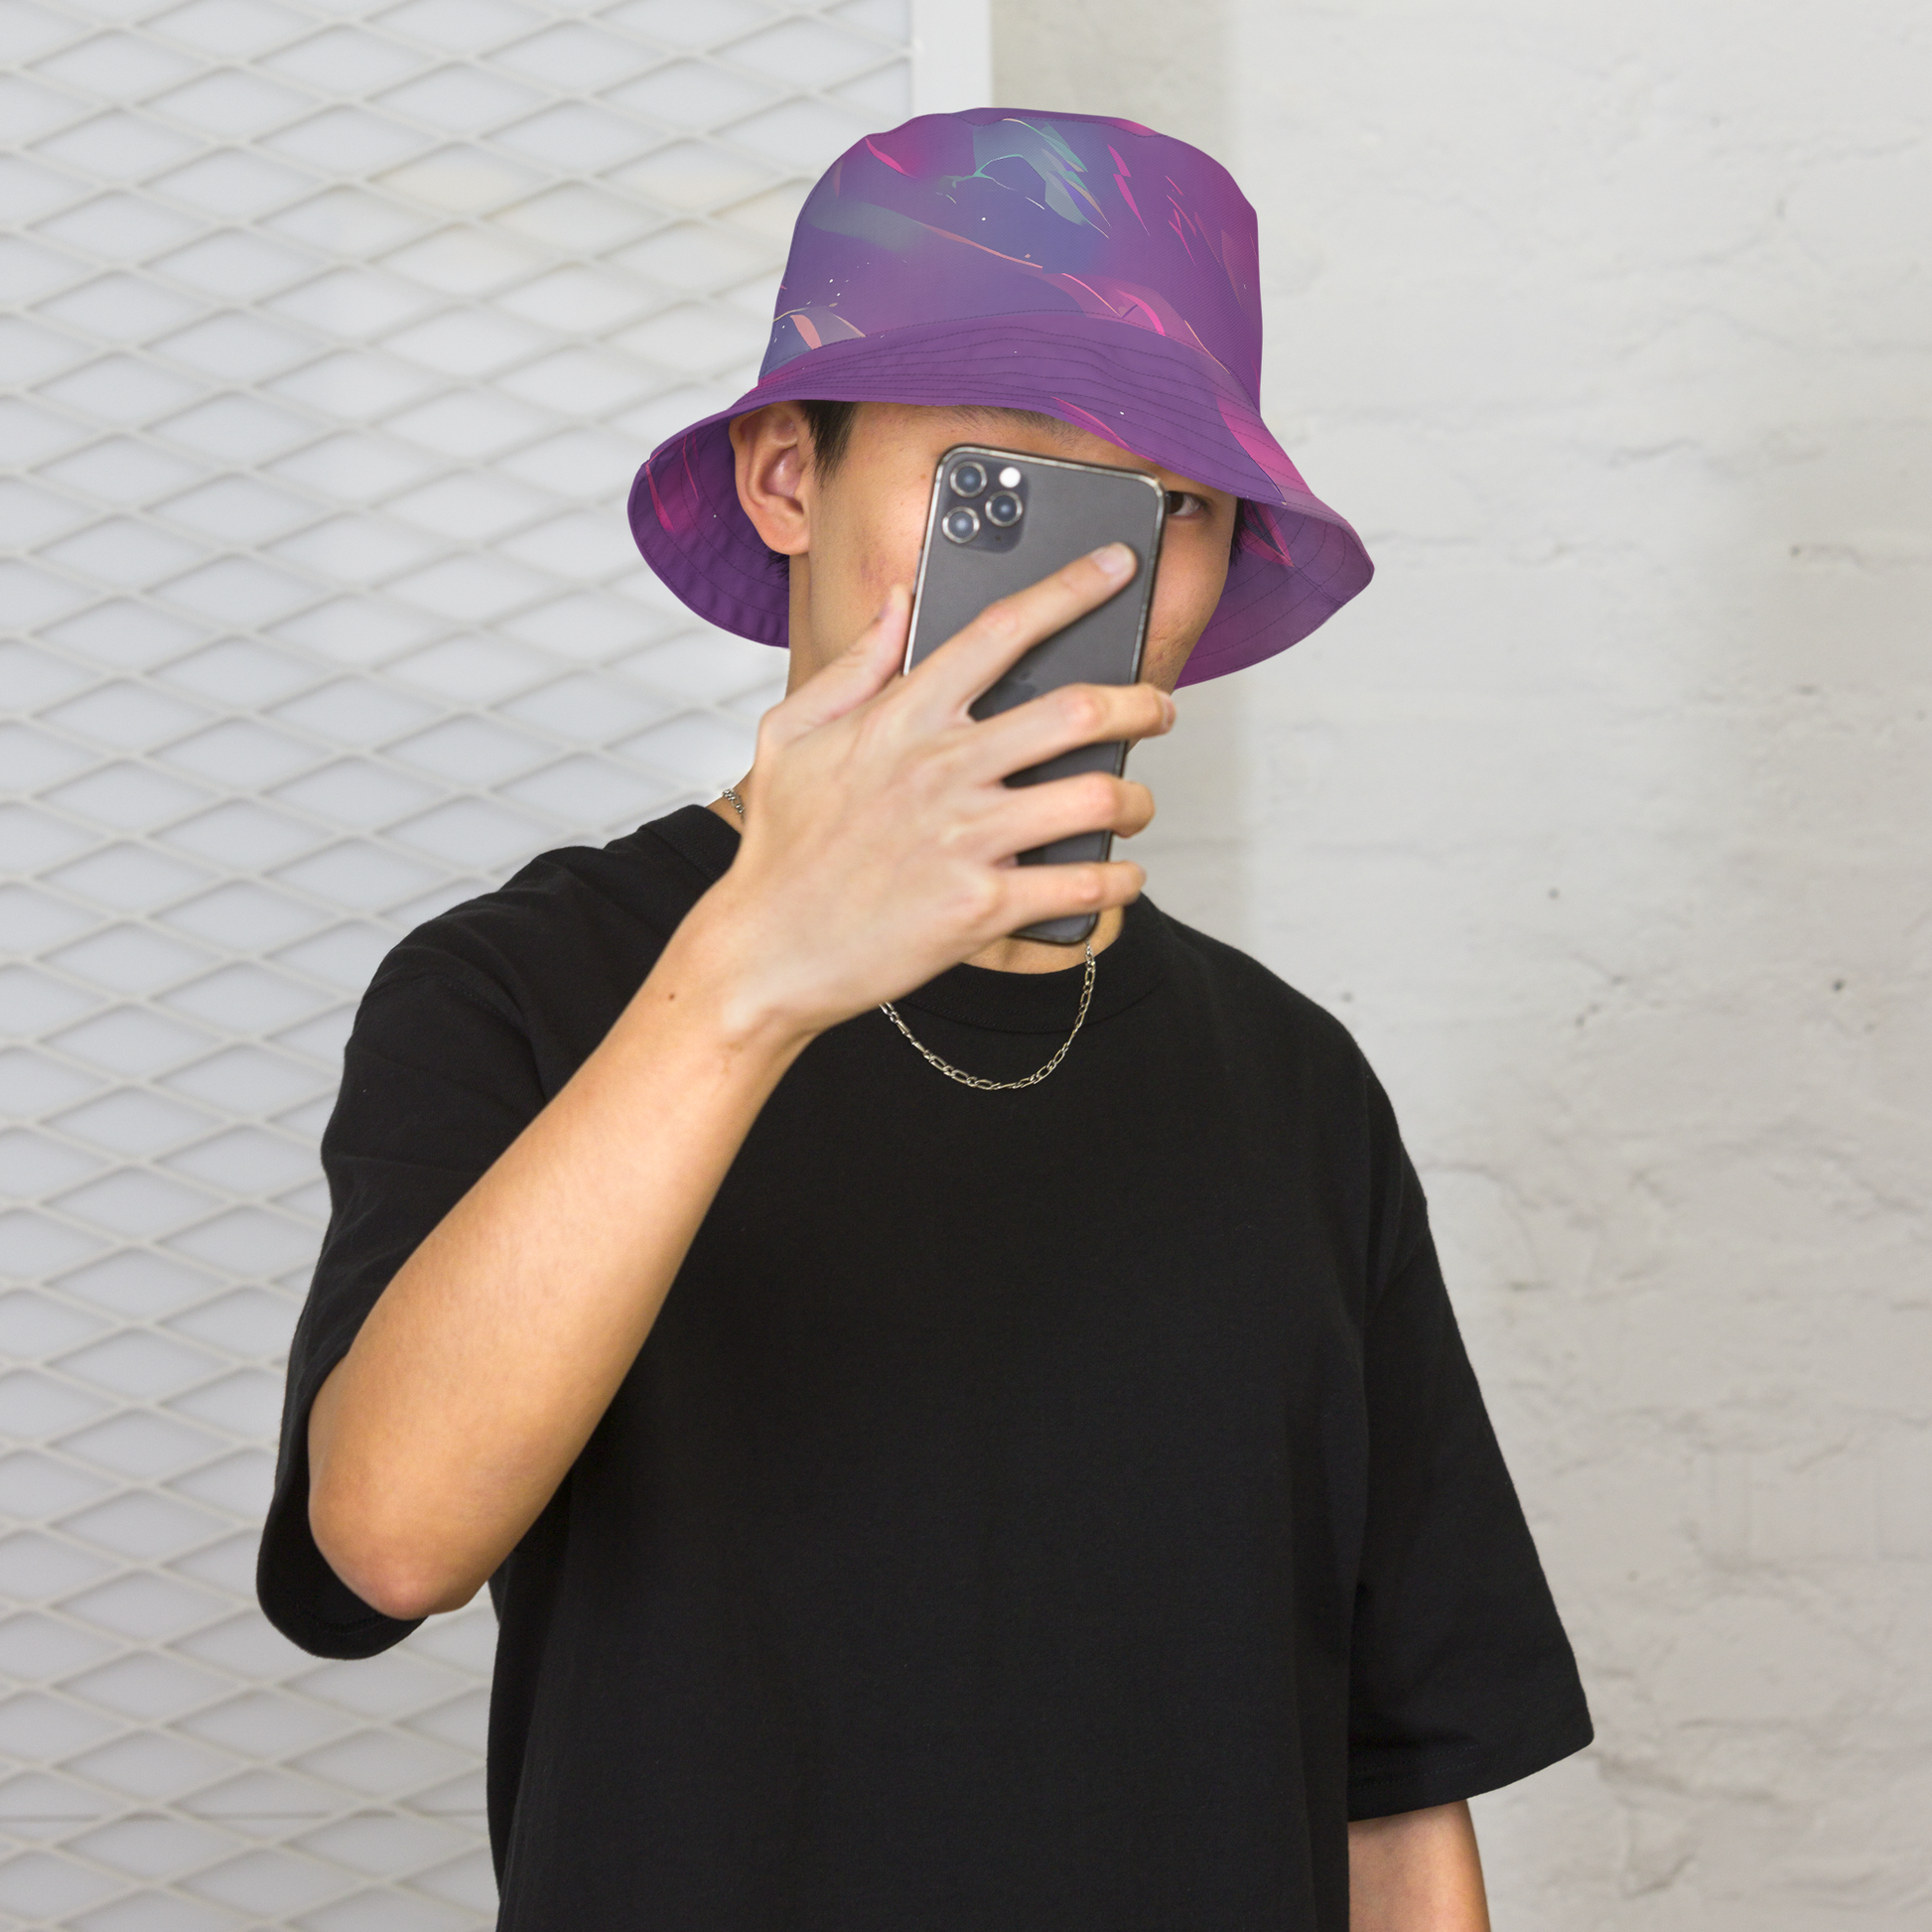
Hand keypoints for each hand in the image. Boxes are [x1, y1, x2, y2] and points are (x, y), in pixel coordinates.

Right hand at [692, 542, 1172, 1040]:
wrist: (767, 951)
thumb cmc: (783, 846)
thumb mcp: (793, 733)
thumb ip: (856, 663)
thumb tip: (898, 601)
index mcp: (903, 718)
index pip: (1000, 630)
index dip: (1070, 588)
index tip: (1117, 565)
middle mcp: (942, 768)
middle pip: (1077, 710)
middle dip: (1141, 702)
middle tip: (1159, 707)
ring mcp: (965, 838)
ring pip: (1096, 796)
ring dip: (1136, 798)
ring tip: (1135, 804)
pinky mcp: (980, 907)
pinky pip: (1082, 884)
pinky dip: (1119, 880)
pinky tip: (1120, 875)